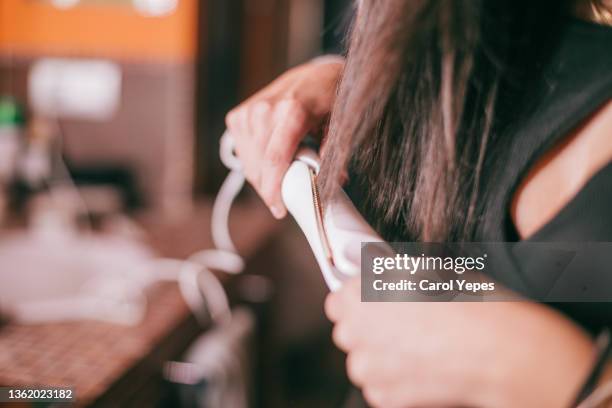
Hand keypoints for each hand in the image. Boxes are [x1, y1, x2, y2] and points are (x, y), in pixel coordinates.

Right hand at [225, 56, 343, 218]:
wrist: (314, 75)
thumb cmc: (330, 100)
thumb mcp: (339, 123)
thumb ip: (332, 152)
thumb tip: (332, 181)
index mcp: (291, 111)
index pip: (274, 160)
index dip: (274, 191)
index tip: (280, 210)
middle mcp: (264, 110)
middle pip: (260, 167)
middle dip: (272, 189)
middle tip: (288, 195)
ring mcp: (248, 113)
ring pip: (249, 164)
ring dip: (264, 178)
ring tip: (283, 174)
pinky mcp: (237, 116)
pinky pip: (243, 153)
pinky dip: (256, 164)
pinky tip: (271, 159)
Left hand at [325, 278, 593, 407]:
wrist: (497, 350)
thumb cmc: (467, 303)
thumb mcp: (425, 270)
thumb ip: (388, 275)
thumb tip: (376, 273)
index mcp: (359, 295)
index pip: (336, 302)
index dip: (355, 302)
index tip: (372, 303)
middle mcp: (356, 332)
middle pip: (347, 333)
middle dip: (367, 330)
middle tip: (401, 325)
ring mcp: (369, 369)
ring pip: (362, 363)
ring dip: (379, 357)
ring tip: (415, 349)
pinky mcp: (386, 398)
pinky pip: (379, 389)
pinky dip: (394, 383)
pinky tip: (421, 369)